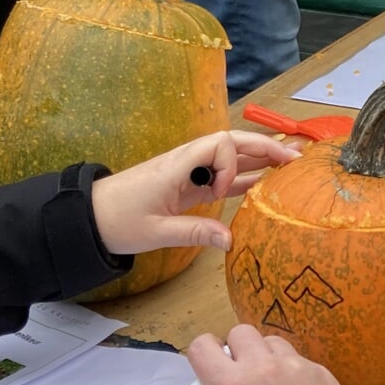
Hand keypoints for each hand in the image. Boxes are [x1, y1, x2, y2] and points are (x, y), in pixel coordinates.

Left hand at [89, 131, 300, 254]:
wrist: (89, 218)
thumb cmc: (117, 221)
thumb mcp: (155, 232)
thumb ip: (194, 233)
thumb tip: (230, 241)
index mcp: (178, 166)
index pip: (219, 144)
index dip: (230, 165)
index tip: (221, 194)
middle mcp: (187, 162)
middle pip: (232, 143)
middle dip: (264, 148)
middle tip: (294, 159)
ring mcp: (189, 171)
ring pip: (230, 156)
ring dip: (259, 159)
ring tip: (290, 165)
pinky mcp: (188, 184)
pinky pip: (222, 174)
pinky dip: (244, 176)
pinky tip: (264, 182)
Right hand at [187, 325, 346, 384]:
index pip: (202, 346)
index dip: (204, 357)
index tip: (210, 371)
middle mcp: (265, 368)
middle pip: (241, 332)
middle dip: (237, 352)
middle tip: (241, 377)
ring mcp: (297, 366)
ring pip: (272, 341)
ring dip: (266, 358)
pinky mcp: (322, 372)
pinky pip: (299, 358)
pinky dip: (292, 371)